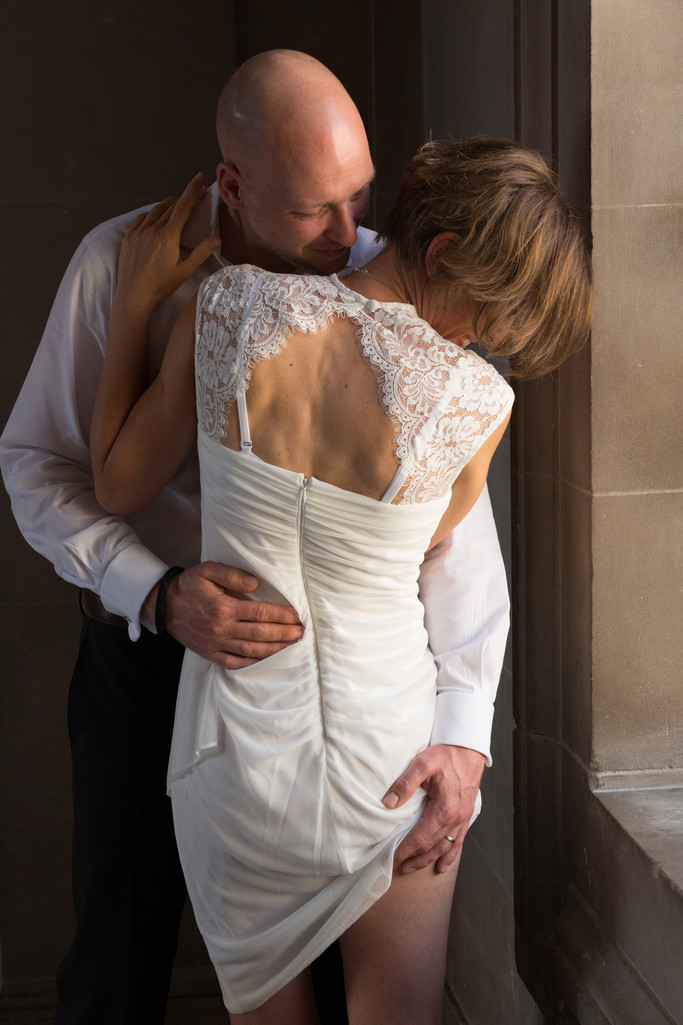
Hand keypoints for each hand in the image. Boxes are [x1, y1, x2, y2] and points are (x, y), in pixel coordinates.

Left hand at [116, 172, 220, 312]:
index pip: (183, 206)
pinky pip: (142, 218)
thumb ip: (201, 252)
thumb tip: (217, 239)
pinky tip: (156, 216)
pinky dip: (152, 213)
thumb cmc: (161, 285)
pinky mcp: (129, 236)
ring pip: (156, 210)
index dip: (192, 190)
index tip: (199, 177)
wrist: (134, 295)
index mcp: (168, 236)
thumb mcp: (185, 271)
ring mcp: (138, 231)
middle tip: (195, 195)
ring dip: (168, 204)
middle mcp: (152, 229)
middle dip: (184, 198)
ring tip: (177, 203)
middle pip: (171, 206)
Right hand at [144, 562, 303, 667]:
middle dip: (284, 634)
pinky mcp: (210, 654)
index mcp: (223, 608)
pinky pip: (234, 663)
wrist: (163, 606)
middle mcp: (221, 629)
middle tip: (301, 632)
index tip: (296, 615)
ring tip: (291, 646)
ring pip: (251, 651)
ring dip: (274, 649)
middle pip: (260, 634)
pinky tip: (266, 659)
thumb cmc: (188, 586)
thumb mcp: (207, 570)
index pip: (260, 613)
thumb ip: (232, 574)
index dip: (281, 615)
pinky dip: (252, 664)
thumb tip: (255, 583)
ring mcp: (215, 644)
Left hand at [383, 744, 484, 873]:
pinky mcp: (466, 815)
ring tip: (413, 867)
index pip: (421, 836)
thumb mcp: (422, 763)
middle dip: (415, 857)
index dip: (406, 848)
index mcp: (444, 808)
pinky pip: (458, 841)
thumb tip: (389, 803)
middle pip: (432, 845)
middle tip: (399, 865)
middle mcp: (456, 818)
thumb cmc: (447, 755)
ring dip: (429, 859)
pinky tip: (442, 865)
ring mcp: (463, 818)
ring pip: (445, 846)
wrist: (470, 749)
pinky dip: (450, 855)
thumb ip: (405, 783)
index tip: (393, 856)